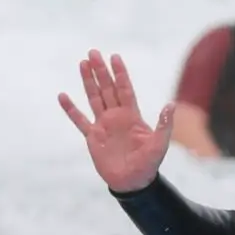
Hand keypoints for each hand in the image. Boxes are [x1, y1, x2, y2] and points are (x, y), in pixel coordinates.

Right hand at [58, 50, 173, 191]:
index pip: (125, 89)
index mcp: (132, 115)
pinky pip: (80, 120)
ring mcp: (103, 125)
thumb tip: (171, 105)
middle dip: (100, 71)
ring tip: (82, 63)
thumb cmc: (148, 164)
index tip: (114, 57)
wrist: (132, 182)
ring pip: (94, 98)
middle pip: (107, 88)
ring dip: (88, 81)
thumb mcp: (159, 144)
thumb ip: (164, 125)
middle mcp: (116, 116)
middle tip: (93, 52)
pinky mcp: (92, 137)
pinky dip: (71, 109)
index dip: (120, 73)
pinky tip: (63, 96)